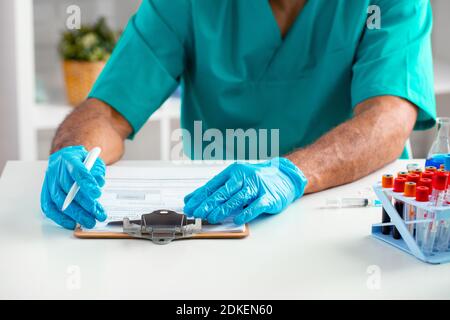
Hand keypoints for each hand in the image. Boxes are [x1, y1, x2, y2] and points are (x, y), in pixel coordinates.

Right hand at [40, 146, 106, 229]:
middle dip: (84, 204)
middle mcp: (56, 169)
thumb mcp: (94, 160)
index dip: (87, 183)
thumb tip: (99, 182)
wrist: (68, 159)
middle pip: (68, 188)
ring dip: (75, 214)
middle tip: (97, 214)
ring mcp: (49, 181)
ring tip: (89, 221)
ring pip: (59, 200)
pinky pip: (49, 207)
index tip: (97, 194)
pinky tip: (72, 223)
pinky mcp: (45, 192)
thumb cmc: (82, 161)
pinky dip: (60, 217)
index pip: (77, 171)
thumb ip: (97, 170)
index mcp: (68, 158)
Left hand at [183, 158, 306, 224]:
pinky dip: (247, 213)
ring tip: (212, 217)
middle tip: (198, 213)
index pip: (213, 185)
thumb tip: (191, 198)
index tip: (190, 206)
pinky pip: (256, 205)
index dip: (200, 197)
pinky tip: (238, 219)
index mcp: (233, 172)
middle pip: (223, 191)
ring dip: (224, 209)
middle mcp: (244, 177)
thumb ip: (214, 189)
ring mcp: (257, 186)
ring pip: (238, 198)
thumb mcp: (234, 180)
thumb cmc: (256, 180)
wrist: (284, 176)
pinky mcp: (268, 197)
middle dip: (208, 203)